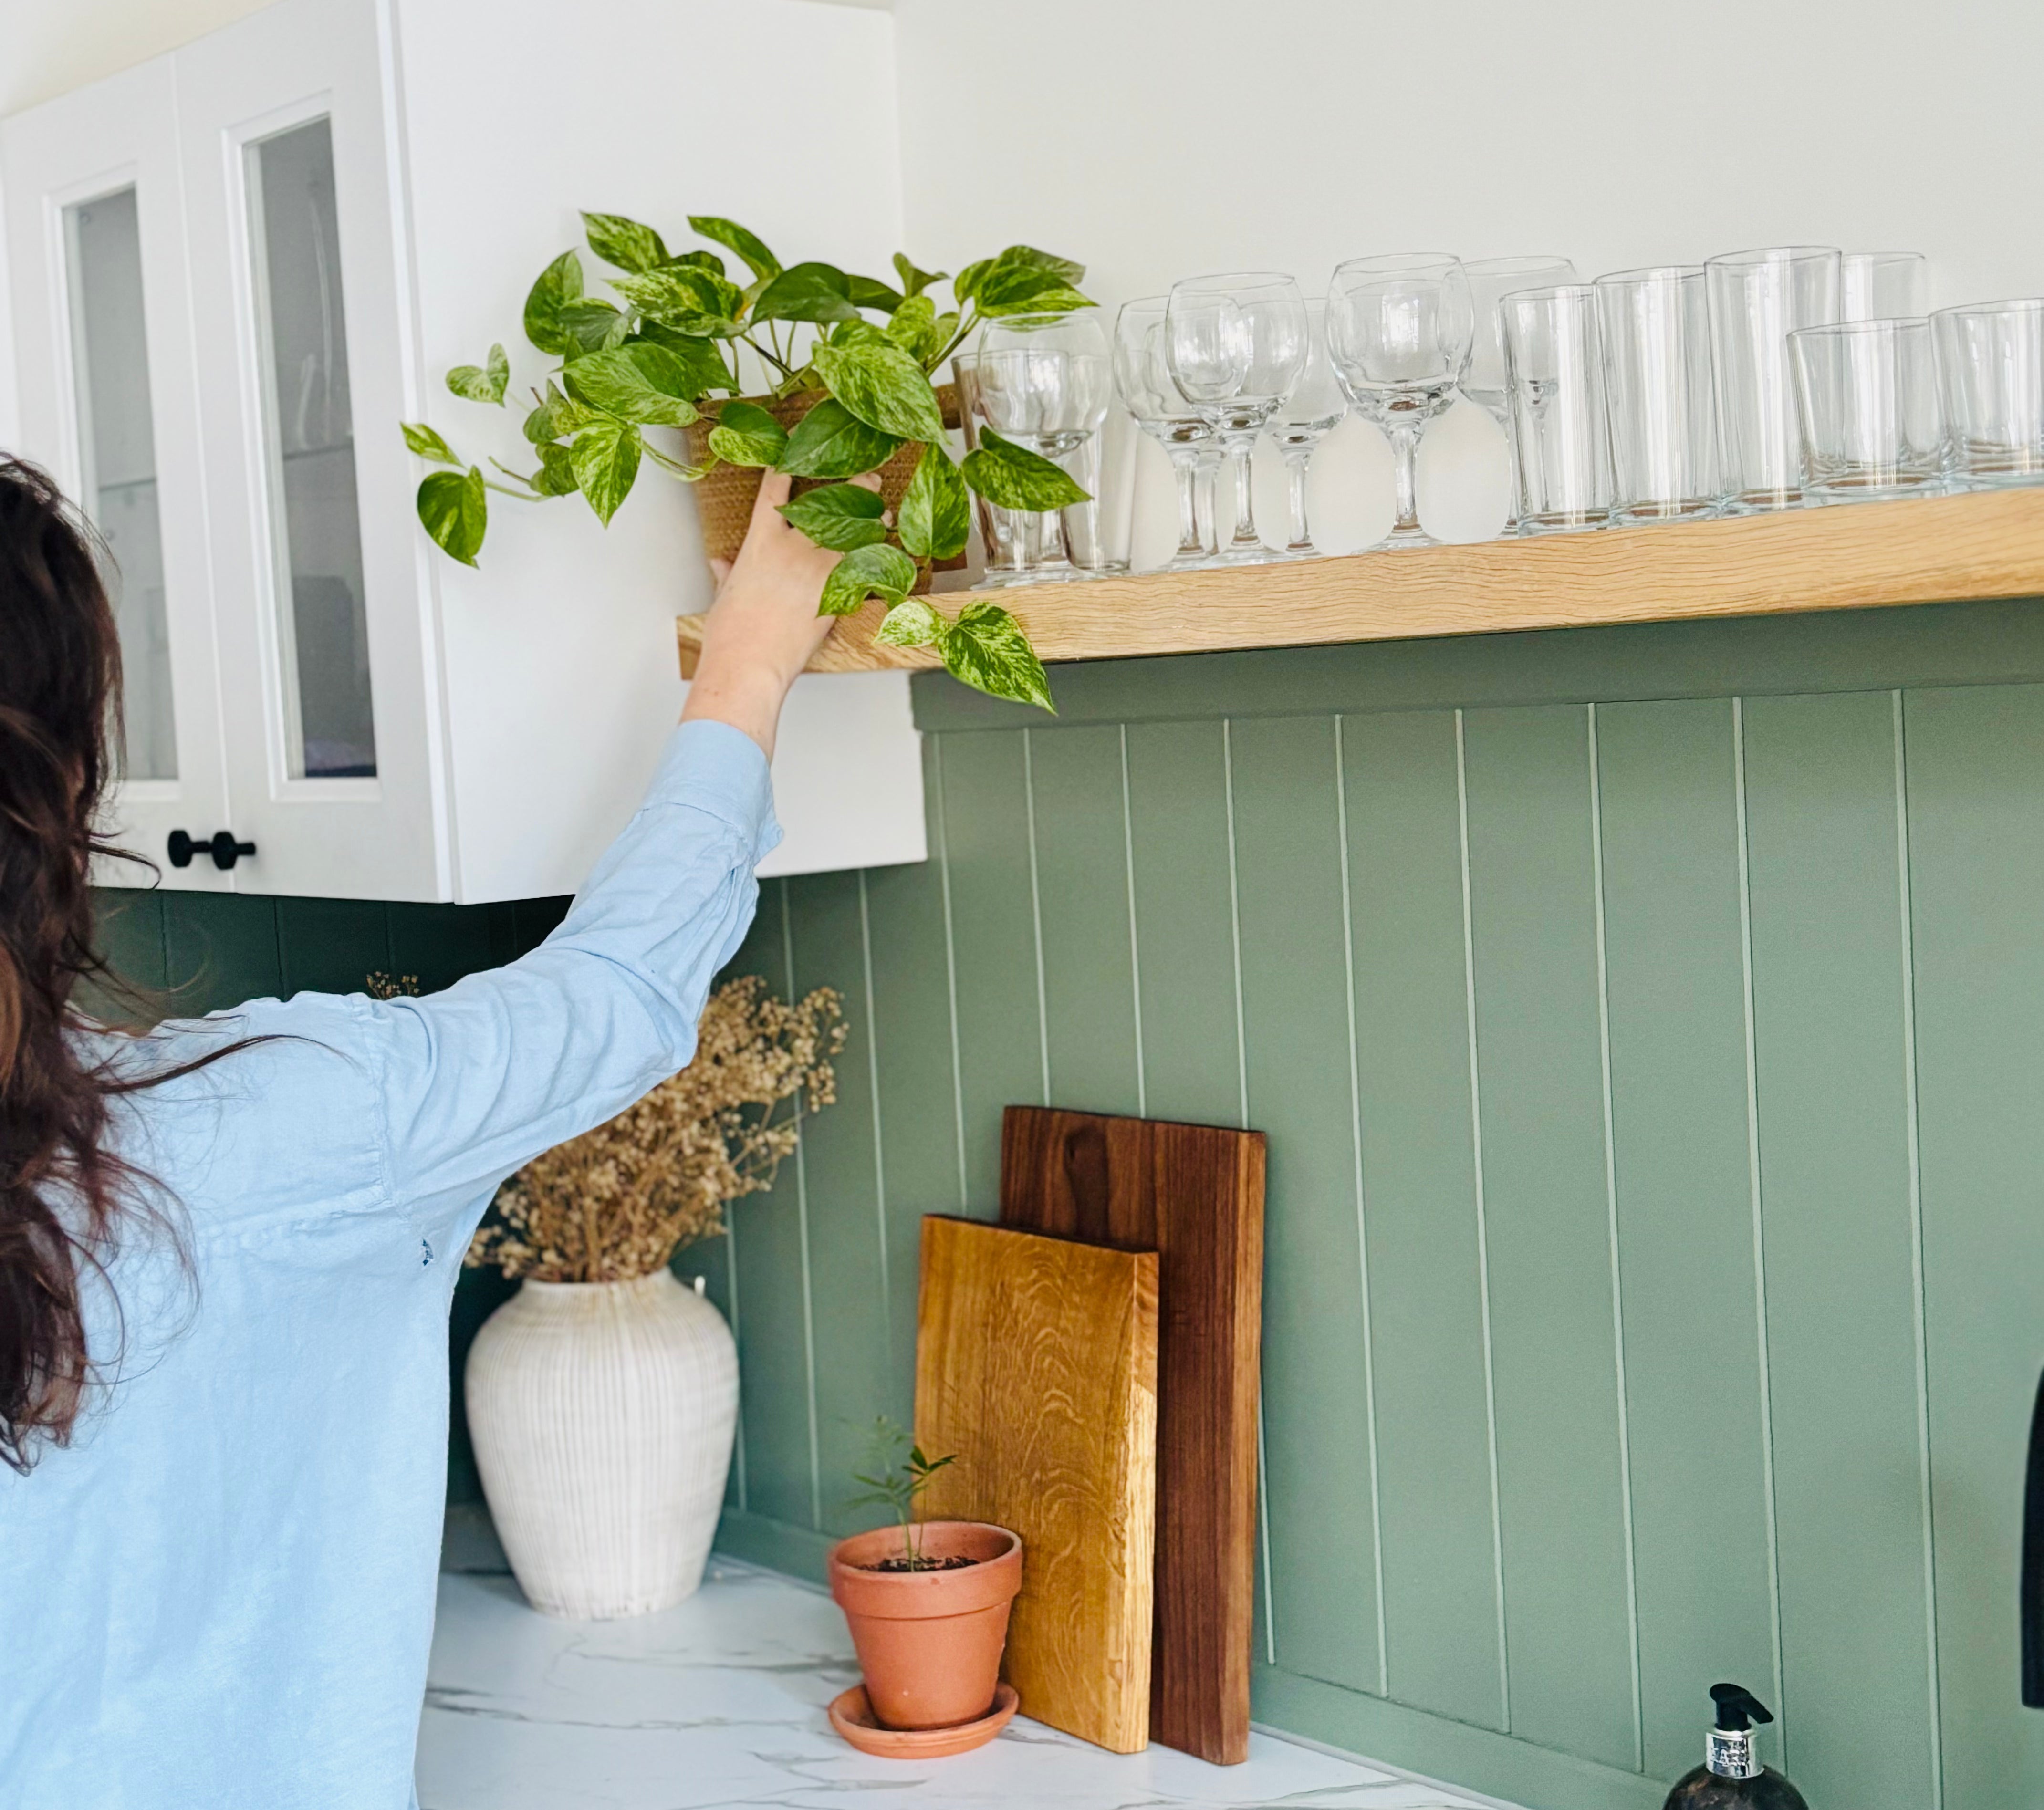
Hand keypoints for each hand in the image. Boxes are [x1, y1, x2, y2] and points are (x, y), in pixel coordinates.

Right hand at [682, 471, 867, 757]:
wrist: (748, 665)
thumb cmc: (731, 635)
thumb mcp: (725, 595)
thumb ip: (727, 572)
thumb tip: (719, 563)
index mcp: (761, 542)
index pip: (777, 488)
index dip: (792, 462)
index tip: (802, 449)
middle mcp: (793, 548)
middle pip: (830, 504)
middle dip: (855, 487)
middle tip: (869, 478)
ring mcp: (819, 570)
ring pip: (857, 533)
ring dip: (875, 521)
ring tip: (885, 514)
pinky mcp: (839, 596)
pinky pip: (867, 570)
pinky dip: (879, 561)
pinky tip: (889, 556)